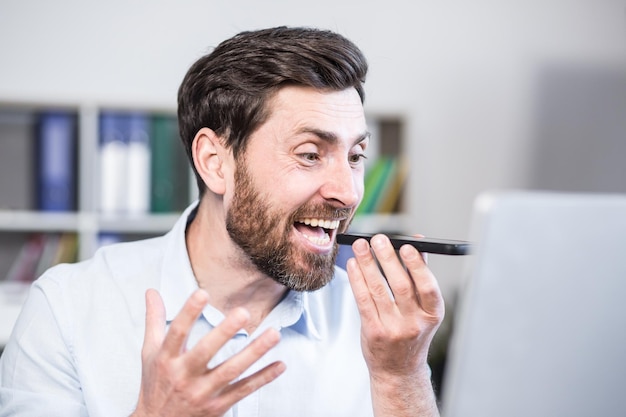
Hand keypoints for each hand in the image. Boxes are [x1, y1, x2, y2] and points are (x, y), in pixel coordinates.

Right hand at [132, 289, 285, 416]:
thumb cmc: (155, 383)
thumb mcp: (150, 352)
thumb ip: (154, 320)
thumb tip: (152, 291)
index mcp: (166, 359)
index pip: (177, 333)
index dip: (188, 313)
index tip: (202, 293)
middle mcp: (184, 375)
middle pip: (205, 352)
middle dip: (224, 333)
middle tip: (243, 312)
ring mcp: (202, 392)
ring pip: (231, 371)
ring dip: (254, 353)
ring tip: (274, 334)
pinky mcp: (217, 406)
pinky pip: (243, 390)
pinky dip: (263, 378)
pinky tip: (280, 365)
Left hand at [346, 234, 443, 415]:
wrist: (398, 370)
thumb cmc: (411, 331)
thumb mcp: (424, 309)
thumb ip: (420, 276)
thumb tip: (418, 243)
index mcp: (432, 314)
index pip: (428, 286)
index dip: (417, 265)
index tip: (407, 245)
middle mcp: (415, 323)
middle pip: (401, 286)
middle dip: (388, 259)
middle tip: (379, 238)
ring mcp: (393, 329)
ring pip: (378, 290)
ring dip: (368, 264)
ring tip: (361, 245)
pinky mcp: (373, 332)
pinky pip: (363, 300)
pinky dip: (357, 279)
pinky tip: (353, 264)